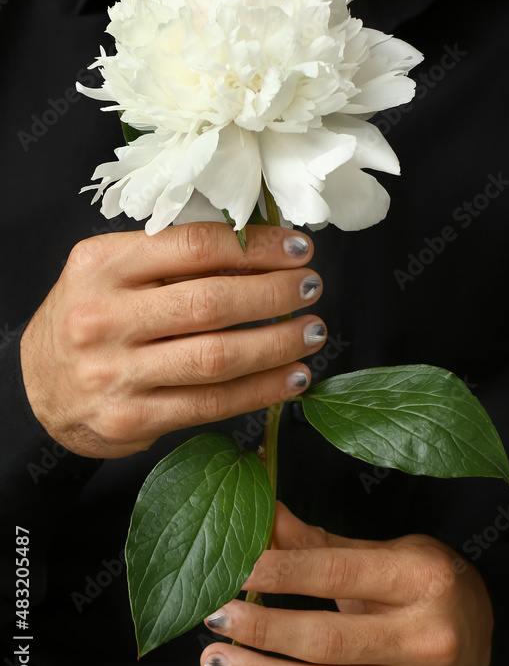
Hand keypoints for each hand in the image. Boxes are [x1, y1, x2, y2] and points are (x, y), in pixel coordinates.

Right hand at [20, 223, 325, 458]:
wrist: (37, 387)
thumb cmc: (90, 318)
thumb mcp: (113, 272)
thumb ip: (173, 261)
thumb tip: (261, 250)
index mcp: (101, 265)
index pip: (193, 247)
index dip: (255, 246)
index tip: (297, 246)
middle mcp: (102, 317)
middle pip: (210, 302)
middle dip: (274, 293)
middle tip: (311, 286)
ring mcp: (114, 373)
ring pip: (217, 357)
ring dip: (278, 343)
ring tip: (313, 331)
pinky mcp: (130, 419)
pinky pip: (212, 404)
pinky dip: (262, 390)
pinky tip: (293, 377)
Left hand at [200, 502, 492, 665]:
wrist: (485, 634)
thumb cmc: (426, 581)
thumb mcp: (385, 550)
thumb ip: (320, 542)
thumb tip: (261, 515)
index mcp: (421, 578)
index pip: (336, 573)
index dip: (278, 571)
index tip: (233, 568)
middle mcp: (426, 637)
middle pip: (327, 639)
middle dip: (261, 630)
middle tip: (213, 618)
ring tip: (216, 661)